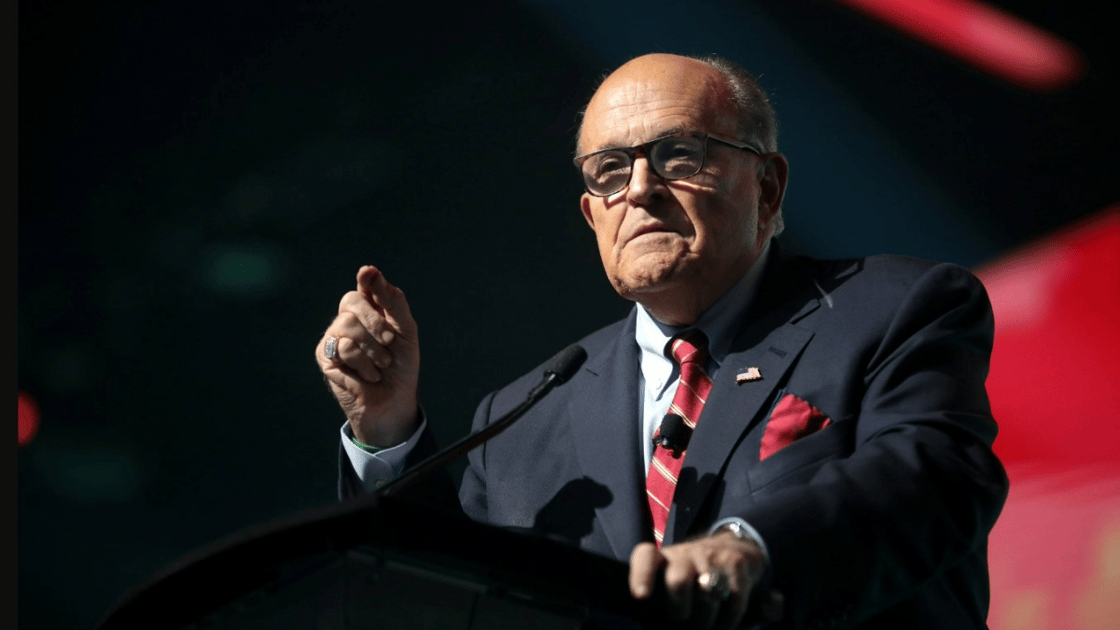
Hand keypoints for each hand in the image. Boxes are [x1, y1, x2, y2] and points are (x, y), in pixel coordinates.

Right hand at [316, 265, 420, 446]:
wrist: (394, 400)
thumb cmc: (402, 365)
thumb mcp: (405, 330)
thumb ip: (392, 301)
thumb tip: (368, 270)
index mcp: (370, 309)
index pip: (365, 286)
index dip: (366, 279)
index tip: (368, 274)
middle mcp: (349, 318)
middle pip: (353, 301)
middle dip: (376, 322)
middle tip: (389, 342)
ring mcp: (335, 336)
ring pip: (348, 326)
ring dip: (373, 350)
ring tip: (381, 365)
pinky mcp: (326, 356)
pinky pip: (343, 348)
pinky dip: (363, 364)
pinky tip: (368, 376)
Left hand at [629, 530, 767, 629]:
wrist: (733, 549)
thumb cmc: (691, 577)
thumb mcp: (669, 581)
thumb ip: (658, 598)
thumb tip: (649, 623)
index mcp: (662, 558)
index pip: (645, 557)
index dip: (641, 575)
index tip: (640, 596)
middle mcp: (685, 554)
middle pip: (678, 581)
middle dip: (679, 611)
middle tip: (681, 620)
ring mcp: (711, 557)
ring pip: (707, 595)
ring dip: (704, 619)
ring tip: (702, 623)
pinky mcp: (735, 563)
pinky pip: (733, 601)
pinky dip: (727, 621)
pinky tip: (722, 624)